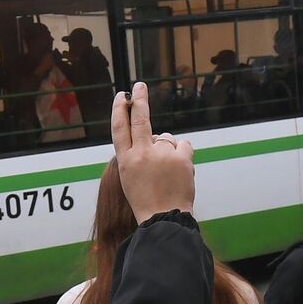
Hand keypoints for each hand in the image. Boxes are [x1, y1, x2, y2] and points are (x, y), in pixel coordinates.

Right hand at [110, 82, 194, 222]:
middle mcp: (141, 154)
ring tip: (167, 172)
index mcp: (126, 160)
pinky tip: (180, 170)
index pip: (119, 128)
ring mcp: (162, 154)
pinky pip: (183, 145)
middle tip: (139, 86)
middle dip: (140, 99)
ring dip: (168, 149)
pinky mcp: (181, 157)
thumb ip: (137, 155)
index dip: (119, 109)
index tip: (122, 96)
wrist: (164, 217)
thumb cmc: (147, 199)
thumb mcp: (130, 177)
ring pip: (167, 138)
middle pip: (140, 119)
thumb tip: (154, 135)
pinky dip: (183, 154)